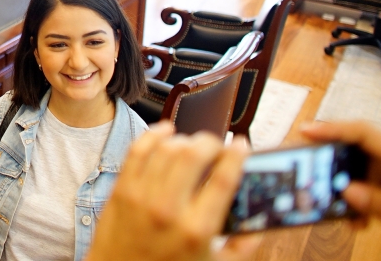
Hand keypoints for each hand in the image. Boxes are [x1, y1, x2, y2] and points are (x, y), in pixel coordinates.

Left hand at [85, 123, 259, 260]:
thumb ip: (240, 248)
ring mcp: (141, 197)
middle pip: (194, 154)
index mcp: (197, 230)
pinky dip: (154, 135)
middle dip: (210, 142)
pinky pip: (137, 150)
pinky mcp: (121, 190)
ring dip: (185, 140)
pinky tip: (166, 133)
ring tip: (193, 146)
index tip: (241, 146)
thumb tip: (259, 224)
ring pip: (167, 148)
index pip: (224, 179)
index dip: (237, 155)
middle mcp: (169, 210)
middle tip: (216, 147)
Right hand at [302, 120, 380, 251]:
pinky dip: (352, 199)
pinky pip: (359, 181)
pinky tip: (357, 220)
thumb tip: (346, 190)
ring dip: (340, 184)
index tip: (306, 131)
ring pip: (352, 164)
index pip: (364, 133)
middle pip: (353, 143)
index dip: (333, 128)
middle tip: (303, 161)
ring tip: (334, 203)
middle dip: (328, 154)